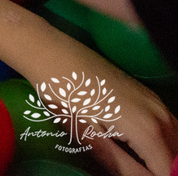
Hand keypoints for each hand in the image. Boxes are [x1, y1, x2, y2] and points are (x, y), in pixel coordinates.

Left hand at [19, 35, 177, 175]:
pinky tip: (141, 149)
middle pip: (175, 160)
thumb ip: (124, 167)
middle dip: (160, 169)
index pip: (167, 171)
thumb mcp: (91, 139)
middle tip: (132, 168)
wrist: (53, 54)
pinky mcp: (150, 97)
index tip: (128, 172)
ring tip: (138, 164)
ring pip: (176, 143)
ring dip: (164, 159)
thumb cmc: (65, 97)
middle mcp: (162, 117)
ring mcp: (157, 104)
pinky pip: (171, 128)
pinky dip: (164, 145)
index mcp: (149, 131)